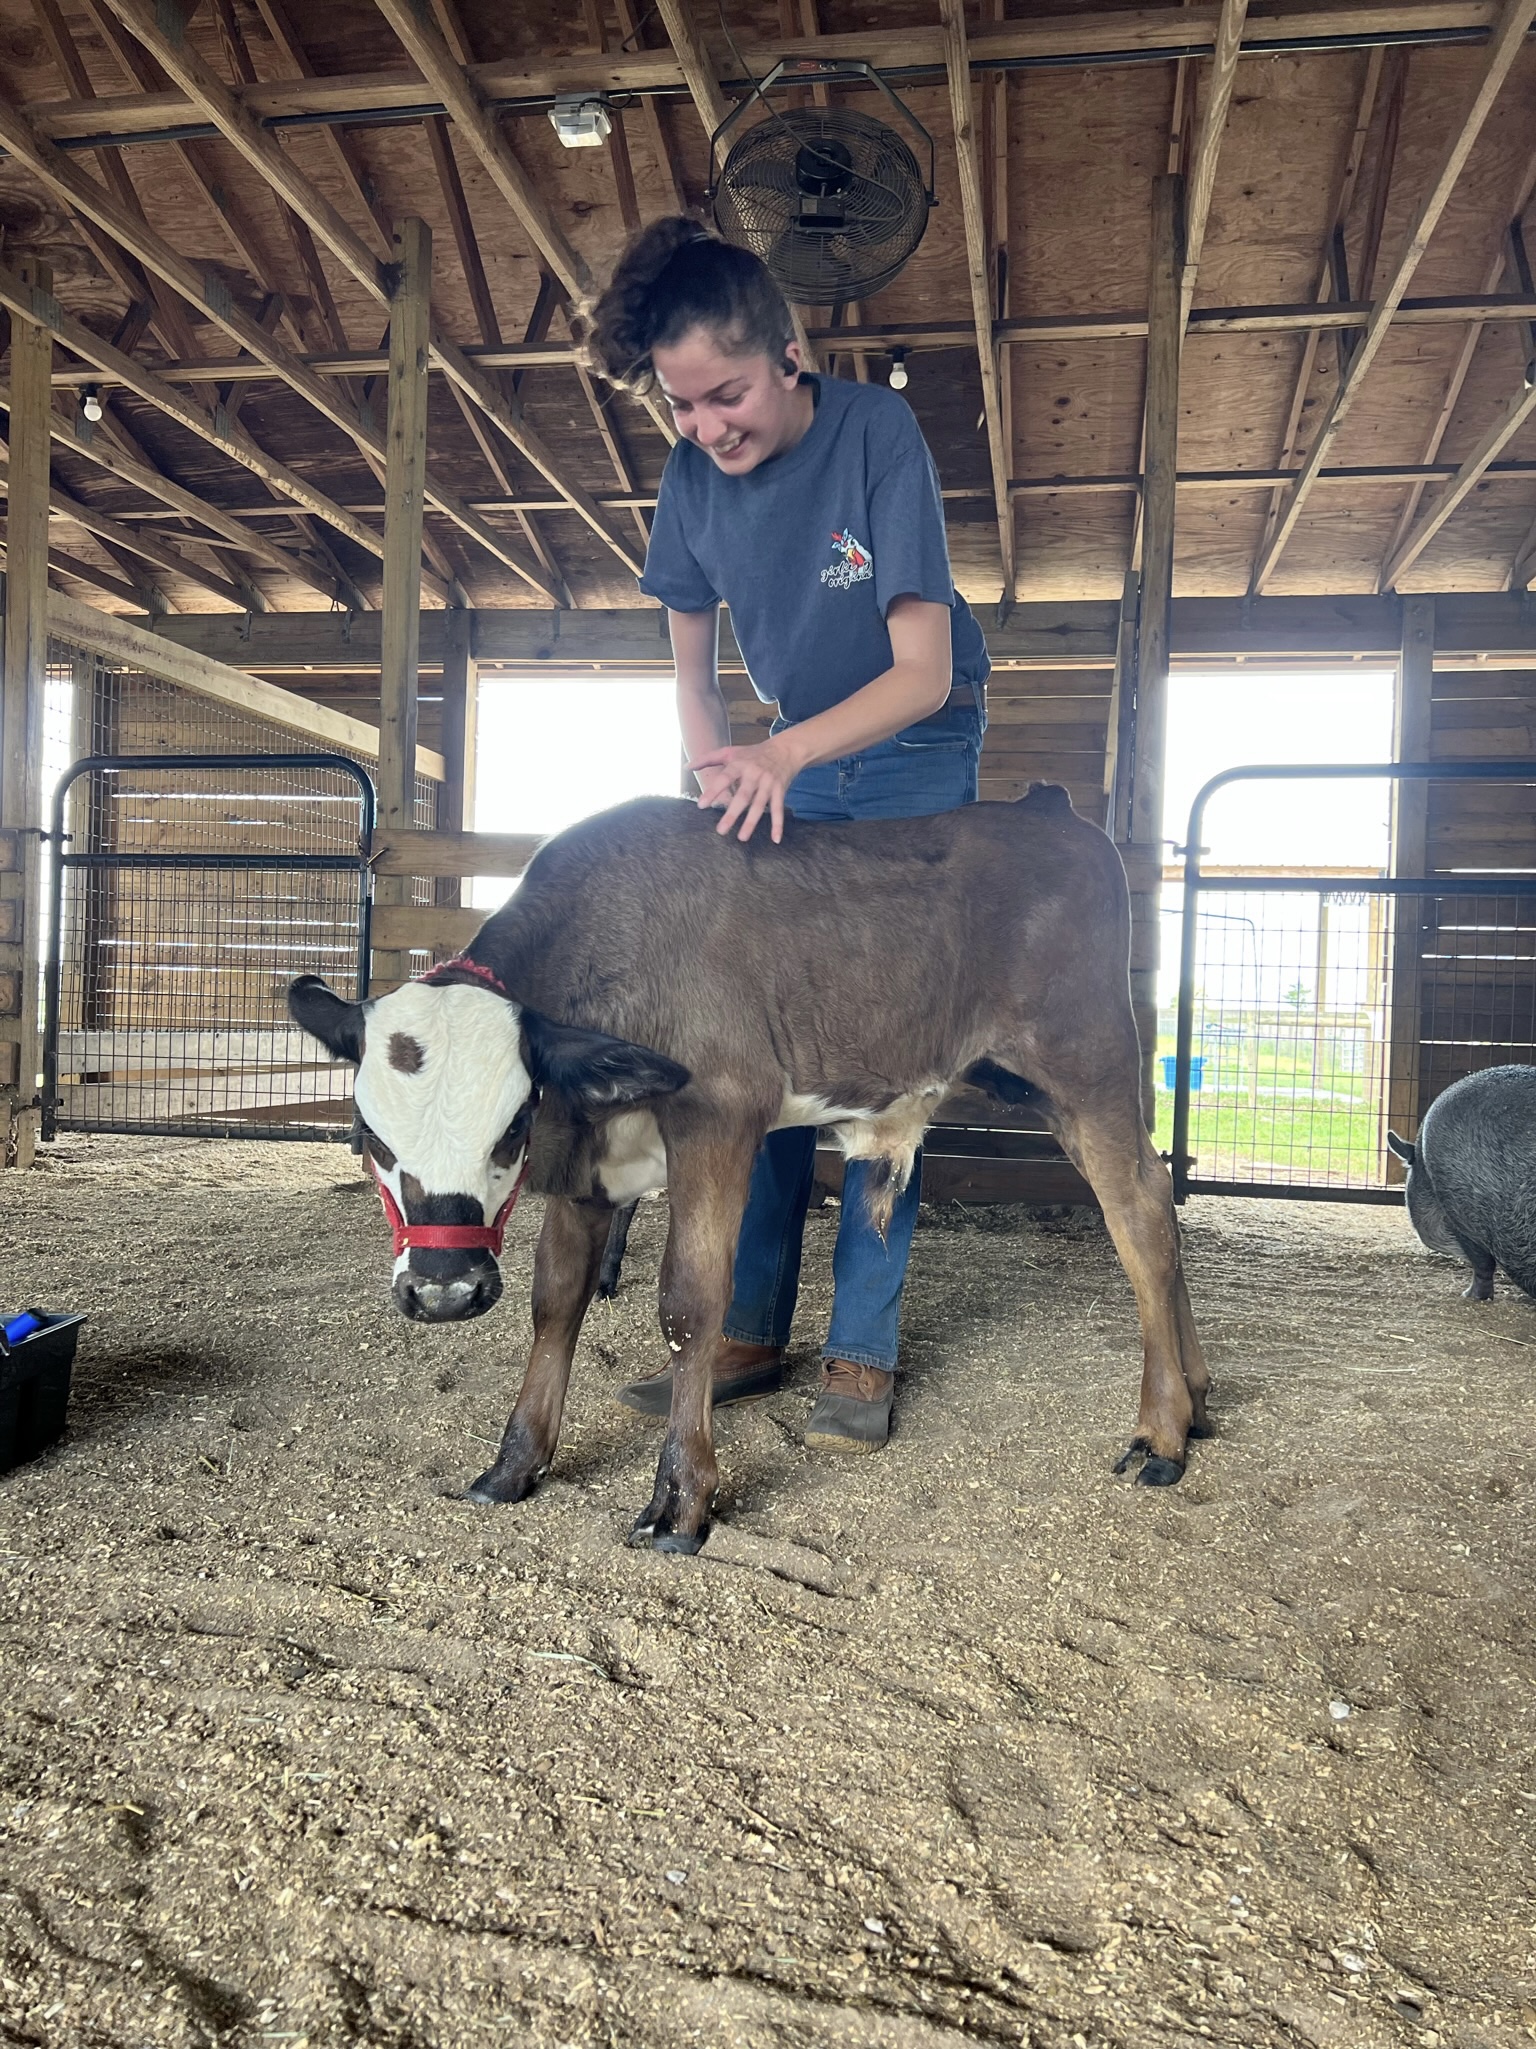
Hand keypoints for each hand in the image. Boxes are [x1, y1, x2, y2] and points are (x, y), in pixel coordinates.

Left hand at [688, 733, 805, 842]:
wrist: (785, 749)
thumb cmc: (753, 752)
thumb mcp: (730, 752)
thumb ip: (707, 759)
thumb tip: (686, 767)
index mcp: (739, 765)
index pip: (724, 778)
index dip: (713, 791)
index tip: (701, 806)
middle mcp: (754, 774)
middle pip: (743, 796)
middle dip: (732, 814)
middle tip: (721, 830)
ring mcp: (768, 783)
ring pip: (759, 805)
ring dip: (751, 822)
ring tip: (742, 838)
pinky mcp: (780, 791)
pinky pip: (778, 809)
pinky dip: (778, 825)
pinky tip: (775, 840)